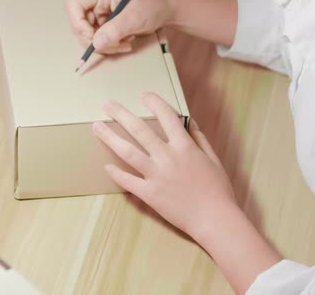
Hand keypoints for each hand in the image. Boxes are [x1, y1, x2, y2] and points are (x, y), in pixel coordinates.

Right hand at [65, 0, 174, 53]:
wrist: (165, 10)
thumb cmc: (152, 5)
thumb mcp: (134, 17)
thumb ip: (114, 29)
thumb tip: (96, 44)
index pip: (73, 6)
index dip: (78, 24)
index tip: (94, 36)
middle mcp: (95, 4)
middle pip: (79, 26)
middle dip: (96, 40)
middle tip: (114, 45)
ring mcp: (99, 17)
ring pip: (88, 38)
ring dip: (105, 46)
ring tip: (124, 44)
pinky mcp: (104, 27)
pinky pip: (98, 42)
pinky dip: (110, 47)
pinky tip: (124, 42)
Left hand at [92, 92, 237, 239]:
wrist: (214, 219)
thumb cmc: (217, 190)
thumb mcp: (213, 160)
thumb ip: (200, 140)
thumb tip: (189, 123)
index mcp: (184, 147)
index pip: (167, 117)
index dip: (155, 102)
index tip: (144, 95)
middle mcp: (167, 157)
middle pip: (139, 130)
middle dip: (121, 114)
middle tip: (107, 104)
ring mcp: (156, 175)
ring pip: (127, 151)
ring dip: (110, 137)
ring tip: (96, 126)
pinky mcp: (149, 193)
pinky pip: (127, 180)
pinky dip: (115, 172)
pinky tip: (105, 165)